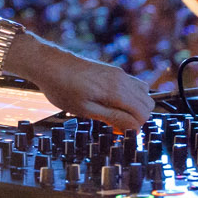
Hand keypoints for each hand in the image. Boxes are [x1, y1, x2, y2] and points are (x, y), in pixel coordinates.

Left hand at [33, 49, 154, 130]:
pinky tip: (112, 102)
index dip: (135, 127)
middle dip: (138, 117)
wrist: (50, 64)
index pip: (143, 113)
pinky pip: (133, 84)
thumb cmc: (63, 88)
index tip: (121, 133)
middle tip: (118, 125)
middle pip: (148, 103)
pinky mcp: (113, 71)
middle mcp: (122, 79)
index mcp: (116, 91)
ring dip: (136, 106)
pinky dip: (130, 96)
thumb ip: (113, 118)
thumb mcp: (85, 110)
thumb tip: (134, 127)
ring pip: (144, 92)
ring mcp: (119, 73)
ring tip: (116, 114)